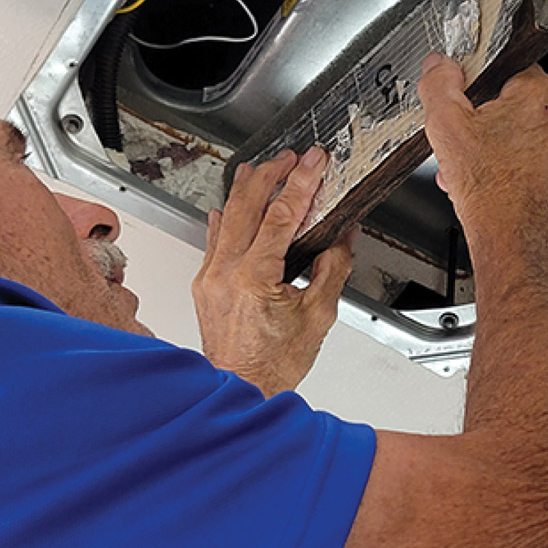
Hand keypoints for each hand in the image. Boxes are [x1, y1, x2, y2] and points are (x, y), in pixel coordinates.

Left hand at [191, 148, 354, 397]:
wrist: (243, 390)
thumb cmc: (275, 362)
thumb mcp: (319, 314)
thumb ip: (333, 268)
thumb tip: (342, 237)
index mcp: (255, 278)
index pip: (281, 215)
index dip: (300, 182)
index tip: (312, 162)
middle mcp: (226, 273)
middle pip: (247, 205)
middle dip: (271, 175)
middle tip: (290, 158)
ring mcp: (211, 277)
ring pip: (227, 218)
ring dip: (245, 189)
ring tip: (259, 169)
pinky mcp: (205, 284)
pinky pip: (213, 240)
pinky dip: (224, 218)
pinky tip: (226, 207)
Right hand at [417, 54, 547, 253]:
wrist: (512, 237)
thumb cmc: (489, 189)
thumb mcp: (446, 127)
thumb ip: (439, 85)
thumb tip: (439, 65)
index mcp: (538, 93)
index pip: (508, 69)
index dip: (481, 89)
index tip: (470, 108)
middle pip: (519, 103)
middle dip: (491, 121)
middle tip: (472, 142)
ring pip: (530, 132)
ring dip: (504, 144)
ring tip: (482, 166)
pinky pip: (543, 158)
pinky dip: (523, 165)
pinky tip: (500, 178)